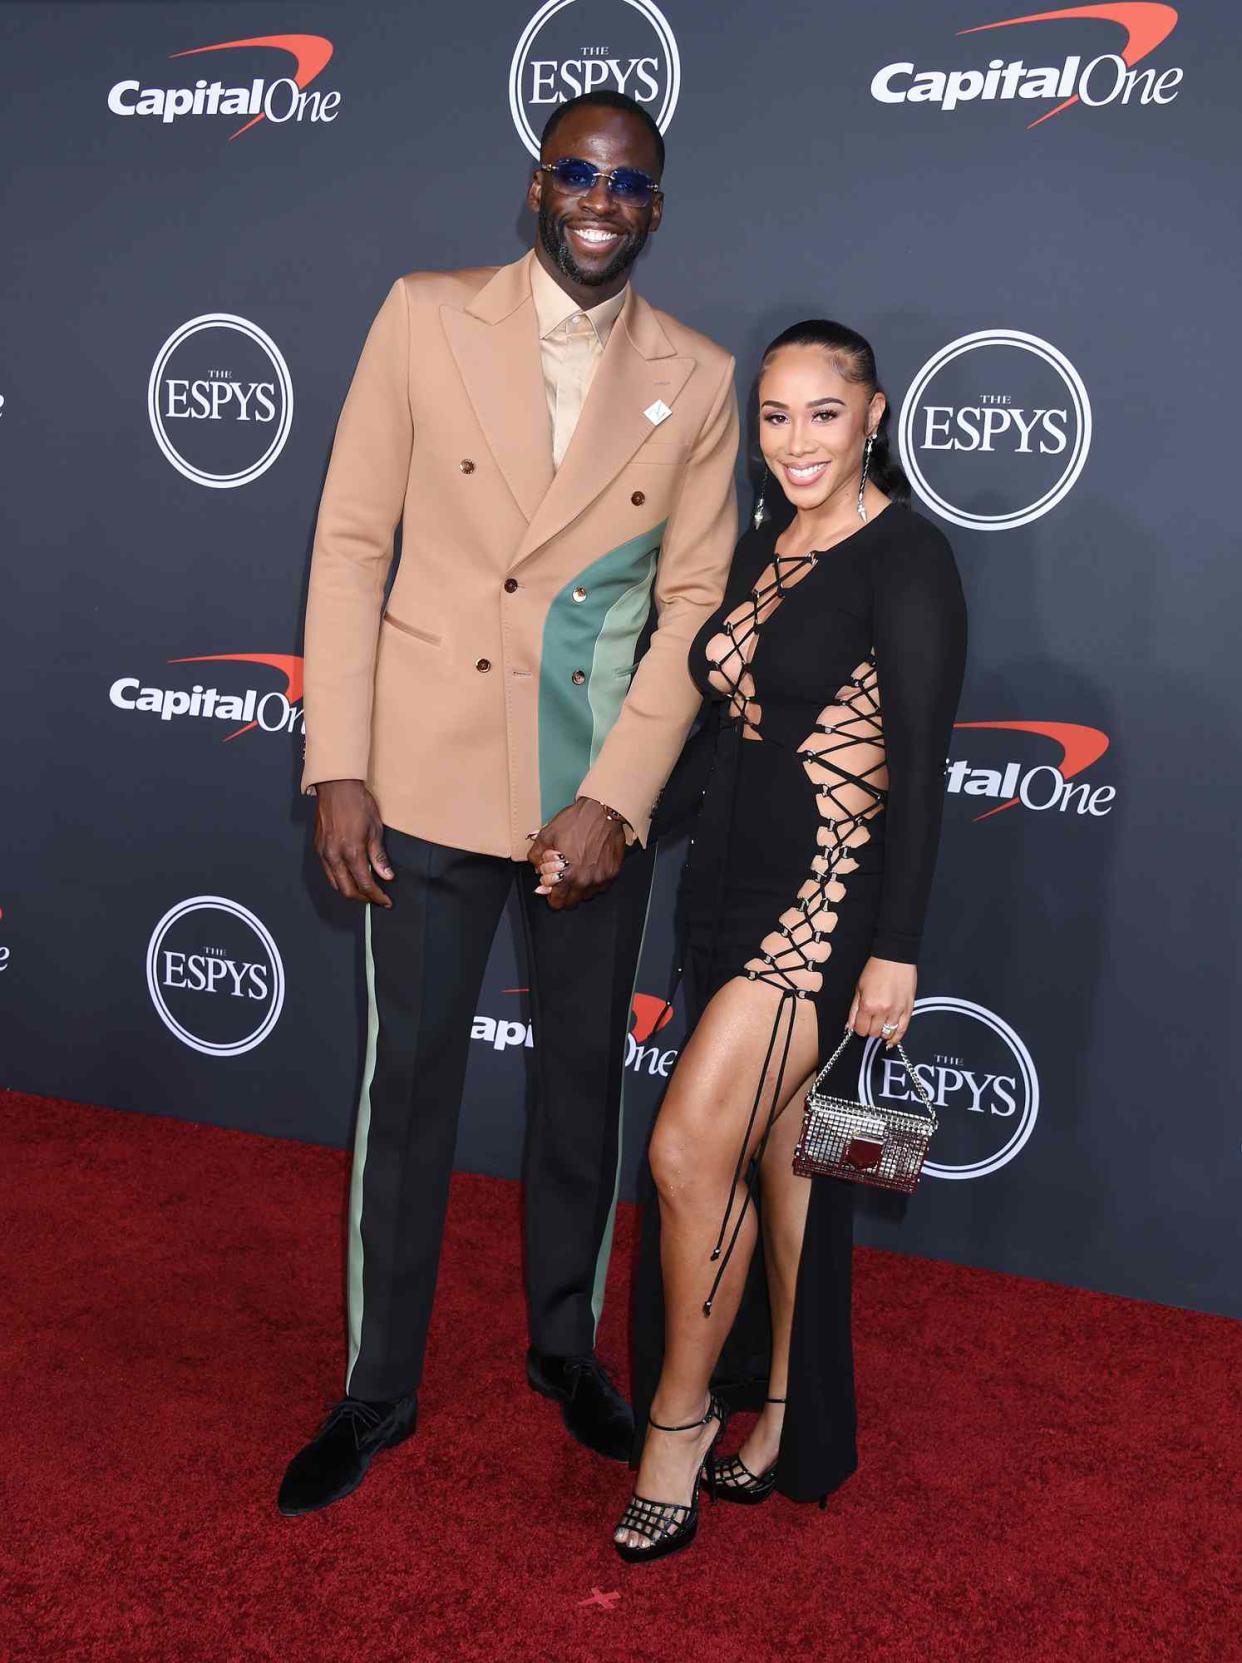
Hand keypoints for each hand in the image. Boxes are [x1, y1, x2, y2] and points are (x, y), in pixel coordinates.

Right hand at [313, 779, 393, 907]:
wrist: (337, 787)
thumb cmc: (358, 804)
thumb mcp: (375, 829)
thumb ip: (379, 856)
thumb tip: (387, 876)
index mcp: (351, 852)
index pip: (365, 884)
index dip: (377, 896)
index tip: (386, 901)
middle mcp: (334, 856)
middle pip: (347, 890)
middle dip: (362, 898)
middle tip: (376, 898)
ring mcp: (324, 852)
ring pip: (335, 883)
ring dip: (350, 890)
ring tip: (364, 890)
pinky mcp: (318, 847)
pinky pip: (328, 871)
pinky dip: (339, 879)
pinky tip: (350, 875)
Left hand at [528, 798, 626, 910]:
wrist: (603, 811)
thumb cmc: (576, 821)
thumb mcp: (547, 835)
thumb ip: (536, 855)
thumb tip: (536, 868)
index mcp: (567, 875)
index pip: (557, 902)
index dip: (551, 894)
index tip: (552, 886)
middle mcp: (585, 881)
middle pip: (571, 903)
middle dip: (564, 892)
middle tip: (563, 877)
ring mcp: (600, 879)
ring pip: (586, 895)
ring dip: (579, 887)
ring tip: (577, 868)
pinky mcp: (612, 873)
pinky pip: (600, 886)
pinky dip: (594, 880)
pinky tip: (590, 865)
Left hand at [848, 957, 915, 1046]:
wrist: (895, 958)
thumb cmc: (875, 970)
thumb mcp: (859, 988)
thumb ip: (854, 1010)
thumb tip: (850, 1027)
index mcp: (868, 1005)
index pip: (861, 1030)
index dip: (859, 1028)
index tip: (860, 1024)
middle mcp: (883, 1011)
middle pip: (874, 1033)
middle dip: (870, 1030)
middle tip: (870, 1022)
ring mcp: (897, 1011)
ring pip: (888, 1033)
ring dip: (882, 1032)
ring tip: (880, 1026)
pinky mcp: (909, 1009)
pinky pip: (903, 1030)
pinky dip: (896, 1037)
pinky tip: (891, 1041)